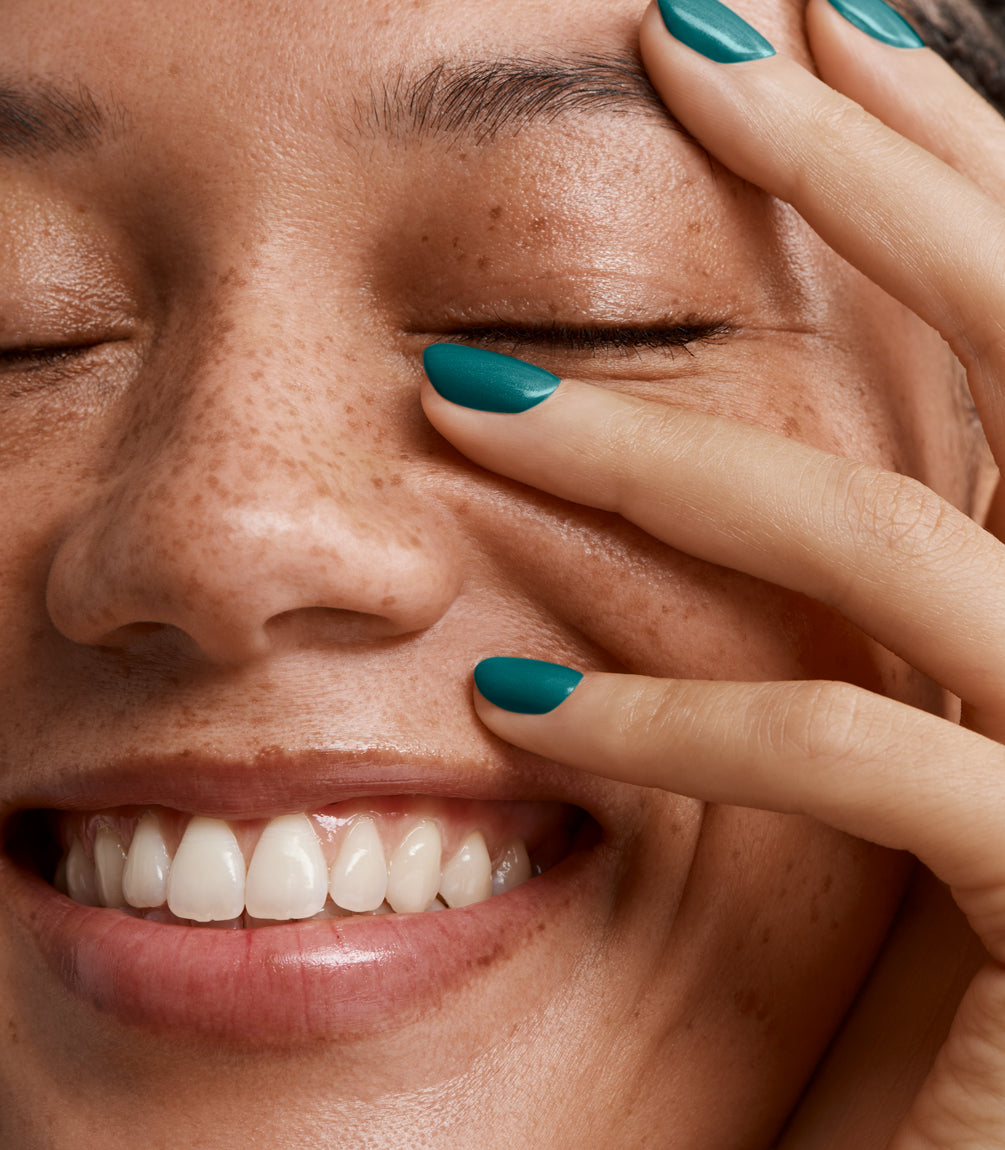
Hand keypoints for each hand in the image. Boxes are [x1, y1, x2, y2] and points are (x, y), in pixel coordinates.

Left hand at [421, 0, 1004, 1144]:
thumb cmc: (952, 976)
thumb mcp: (911, 733)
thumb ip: (864, 592)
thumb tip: (714, 439)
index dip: (933, 156)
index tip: (807, 39)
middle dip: (858, 172)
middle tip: (692, 37)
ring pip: (894, 542)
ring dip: (662, 458)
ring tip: (461, 408)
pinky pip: (860, 763)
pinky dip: (674, 723)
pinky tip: (511, 709)